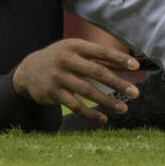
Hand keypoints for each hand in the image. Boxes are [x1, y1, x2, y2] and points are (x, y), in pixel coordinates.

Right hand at [12, 39, 139, 123]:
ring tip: (122, 109)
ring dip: (107, 101)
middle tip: (135, 93)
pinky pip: (75, 105)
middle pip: (96, 72)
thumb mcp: (77, 53)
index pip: (101, 52)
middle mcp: (66, 60)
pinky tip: (103, 119)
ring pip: (87, 91)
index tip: (136, 66)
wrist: (28, 70)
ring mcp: (59, 77)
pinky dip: (90, 114)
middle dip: (117, 83)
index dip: (119, 59)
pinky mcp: (53, 93)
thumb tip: (130, 64)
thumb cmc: (61, 59)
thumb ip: (101, 58)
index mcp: (75, 46)